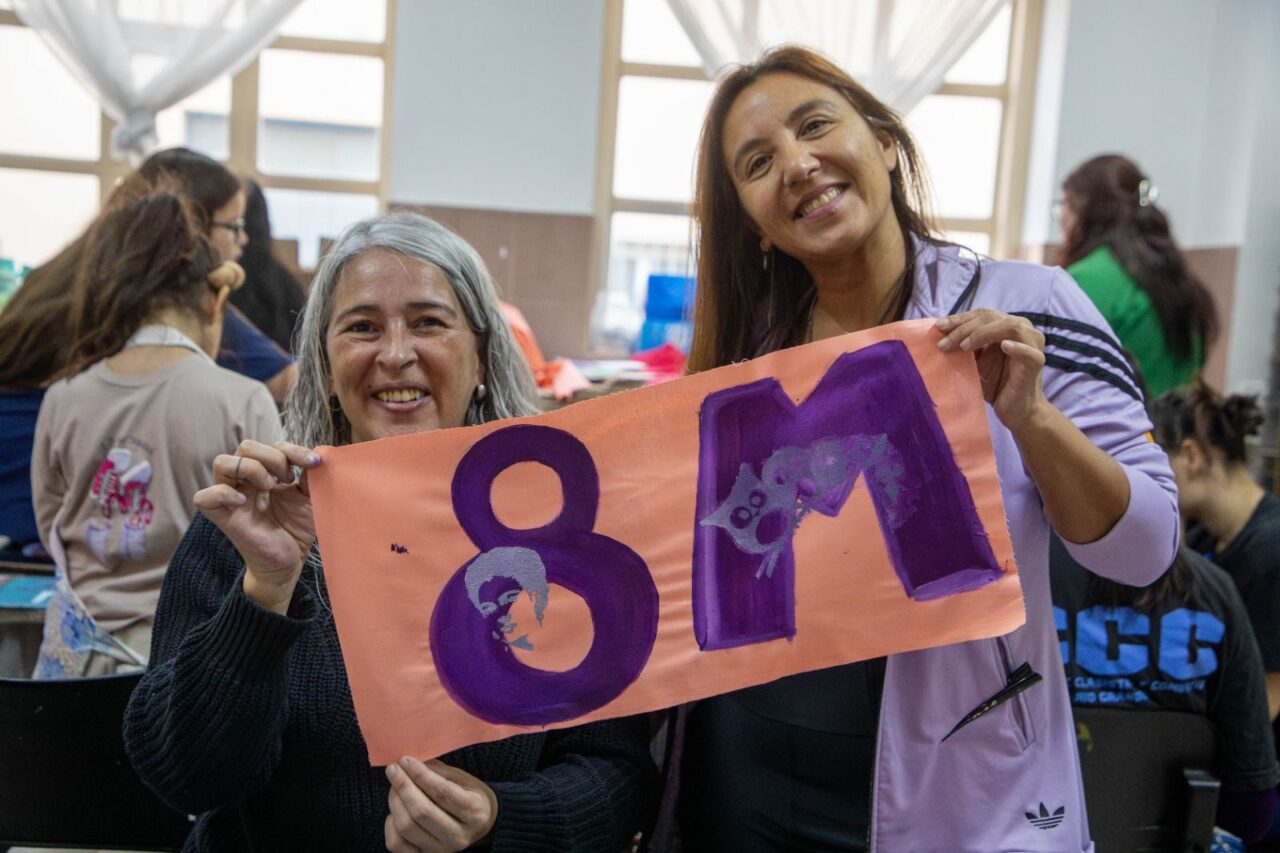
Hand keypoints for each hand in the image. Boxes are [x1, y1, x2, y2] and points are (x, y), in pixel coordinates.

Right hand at [192, 439, 320, 612]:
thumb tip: (318, 455)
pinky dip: (222, 494)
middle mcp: (245, 481)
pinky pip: (204, 497)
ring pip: (222, 463)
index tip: (312, 463)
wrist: (290, 562)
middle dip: (272, 457)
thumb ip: (311, 476)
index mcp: (266, 473)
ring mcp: (231, 498)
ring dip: (250, 468)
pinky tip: (244, 502)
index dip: (292, 449)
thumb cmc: (297, 529)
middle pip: (245, 447)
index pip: (271, 445)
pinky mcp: (223, 517)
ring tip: (269, 487)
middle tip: (287, 479)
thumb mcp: (310, 498)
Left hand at [384, 757, 497, 852]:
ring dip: (395, 802)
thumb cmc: (470, 797)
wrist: (479, 827)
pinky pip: (397, 844)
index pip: (442, 792)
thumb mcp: (464, 780)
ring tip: (394, 786)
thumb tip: (410, 762)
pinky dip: (390, 825)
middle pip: (422, 812)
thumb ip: (439, 772)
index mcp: (474, 812)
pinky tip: (395, 811)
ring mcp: (441, 850)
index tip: (405, 760)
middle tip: (394, 770)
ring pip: (406, 828)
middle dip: (403, 787)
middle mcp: (459, 836)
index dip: (421, 775)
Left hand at [936, 309, 1049, 431]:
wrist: (1016, 411)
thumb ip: (964, 345)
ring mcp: (1033, 344)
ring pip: (1009, 327)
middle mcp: (1023, 329)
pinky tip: (1004, 346)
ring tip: (964, 346)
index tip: (938, 327)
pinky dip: (1016, 348)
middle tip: (943, 342)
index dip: (960, 318)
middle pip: (992, 318)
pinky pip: (1028, 352)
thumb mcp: (975, 361)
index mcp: (1007, 325)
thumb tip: (939, 332)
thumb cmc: (995, 384)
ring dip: (982, 334)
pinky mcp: (1036, 362)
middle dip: (964, 328)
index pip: (982, 315)